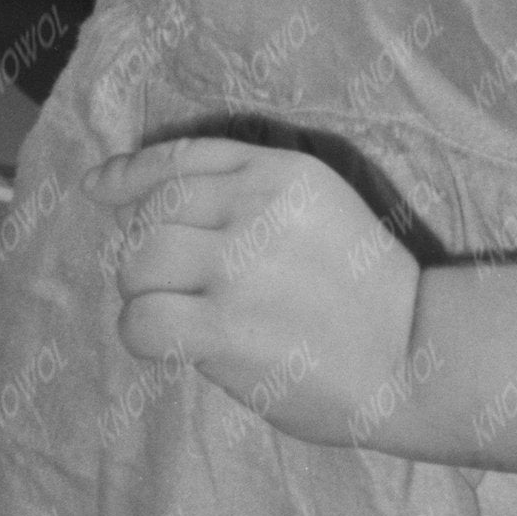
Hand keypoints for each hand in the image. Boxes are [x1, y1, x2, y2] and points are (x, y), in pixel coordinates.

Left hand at [105, 133, 425, 447]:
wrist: (418, 356)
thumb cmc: (368, 294)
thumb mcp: (321, 208)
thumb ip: (249, 194)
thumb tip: (141, 197)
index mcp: (280, 171)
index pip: (181, 159)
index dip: (129, 174)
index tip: (98, 188)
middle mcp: (254, 208)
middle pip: (149, 216)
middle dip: (148, 251)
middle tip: (180, 286)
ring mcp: (237, 267)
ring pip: (137, 265)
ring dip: (146, 293)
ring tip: (184, 315)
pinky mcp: (225, 327)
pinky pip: (142, 320)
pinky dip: (145, 333)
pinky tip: (176, 344)